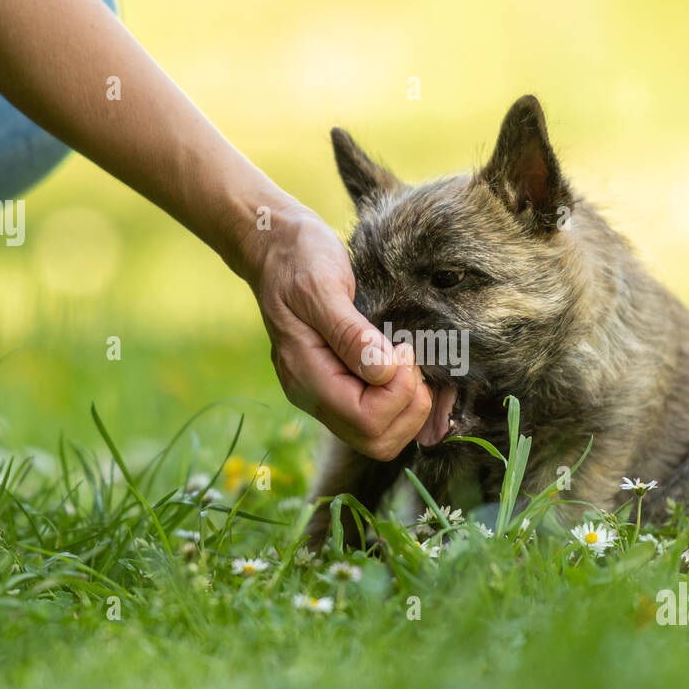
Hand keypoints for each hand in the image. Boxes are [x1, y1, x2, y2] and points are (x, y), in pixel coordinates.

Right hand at [249, 208, 431, 459]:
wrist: (276, 247)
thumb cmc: (297, 259)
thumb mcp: (322, 286)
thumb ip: (351, 333)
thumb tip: (384, 371)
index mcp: (305, 376)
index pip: (365, 419)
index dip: (398, 392)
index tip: (402, 349)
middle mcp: (314, 395)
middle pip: (376, 440)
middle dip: (409, 407)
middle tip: (412, 361)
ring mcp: (326, 393)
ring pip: (380, 436)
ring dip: (409, 408)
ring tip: (410, 363)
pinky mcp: (341, 385)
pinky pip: (378, 416)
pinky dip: (404, 402)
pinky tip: (408, 369)